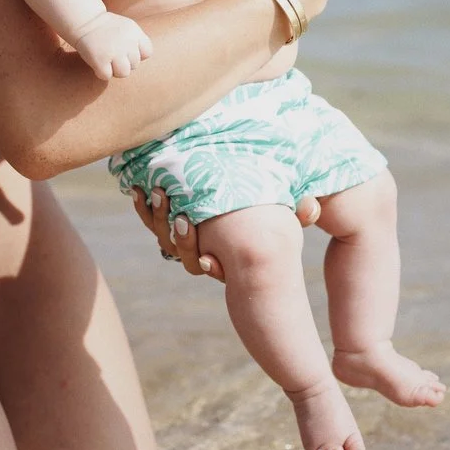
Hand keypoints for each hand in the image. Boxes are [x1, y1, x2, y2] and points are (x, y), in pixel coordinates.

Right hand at [73, 11, 151, 79]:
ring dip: (115, 70)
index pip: (147, 53)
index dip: (138, 54)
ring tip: (107, 61)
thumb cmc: (107, 28)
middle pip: (134, 65)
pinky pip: (107, 76)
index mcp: (135, 33)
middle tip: (112, 54)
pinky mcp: (100, 60)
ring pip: (124, 73)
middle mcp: (127, 43)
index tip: (127, 50)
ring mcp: (114, 52)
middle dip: (124, 62)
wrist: (85, 21)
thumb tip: (142, 60)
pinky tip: (97, 63)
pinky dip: (101, 72)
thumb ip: (138, 42)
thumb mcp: (127, 28)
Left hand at [131, 187, 321, 282]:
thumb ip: (300, 213)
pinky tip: (138, 187)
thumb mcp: (287, 221)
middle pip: (171, 246)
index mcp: (222, 255)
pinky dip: (143, 206)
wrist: (256, 225)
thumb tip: (312, 205)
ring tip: (154, 189)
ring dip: (153, 213)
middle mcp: (199, 252)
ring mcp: (182, 238)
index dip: (188, 248)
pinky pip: (150, 219)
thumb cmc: (273, 225)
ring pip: (159, 233)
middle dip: (167, 225)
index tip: (189, 229)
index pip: (196, 262)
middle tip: (167, 199)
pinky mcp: (168, 221)